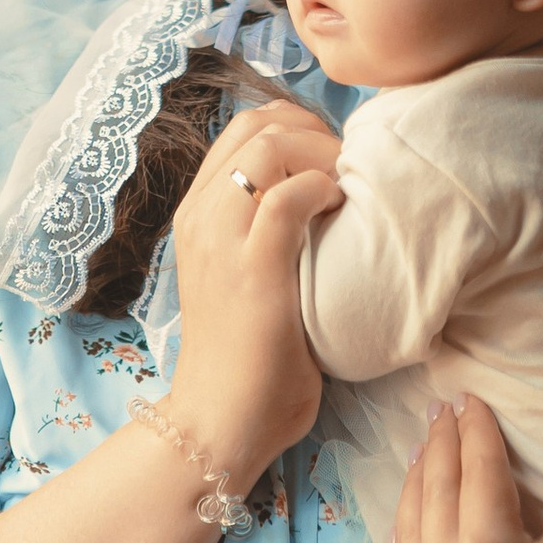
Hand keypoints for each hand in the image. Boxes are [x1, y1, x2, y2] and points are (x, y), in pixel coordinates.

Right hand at [163, 101, 342, 478]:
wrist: (222, 419)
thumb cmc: (248, 356)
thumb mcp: (247, 274)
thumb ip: (267, 231)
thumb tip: (321, 194)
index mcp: (197, 213)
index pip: (242, 129)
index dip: (296, 127)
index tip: (331, 158)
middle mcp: (199, 214)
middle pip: (254, 123)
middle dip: (312, 129)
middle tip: (346, 165)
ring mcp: (219, 236)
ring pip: (268, 145)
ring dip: (321, 153)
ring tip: (346, 187)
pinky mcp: (251, 266)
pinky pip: (291, 195)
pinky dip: (324, 189)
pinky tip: (341, 211)